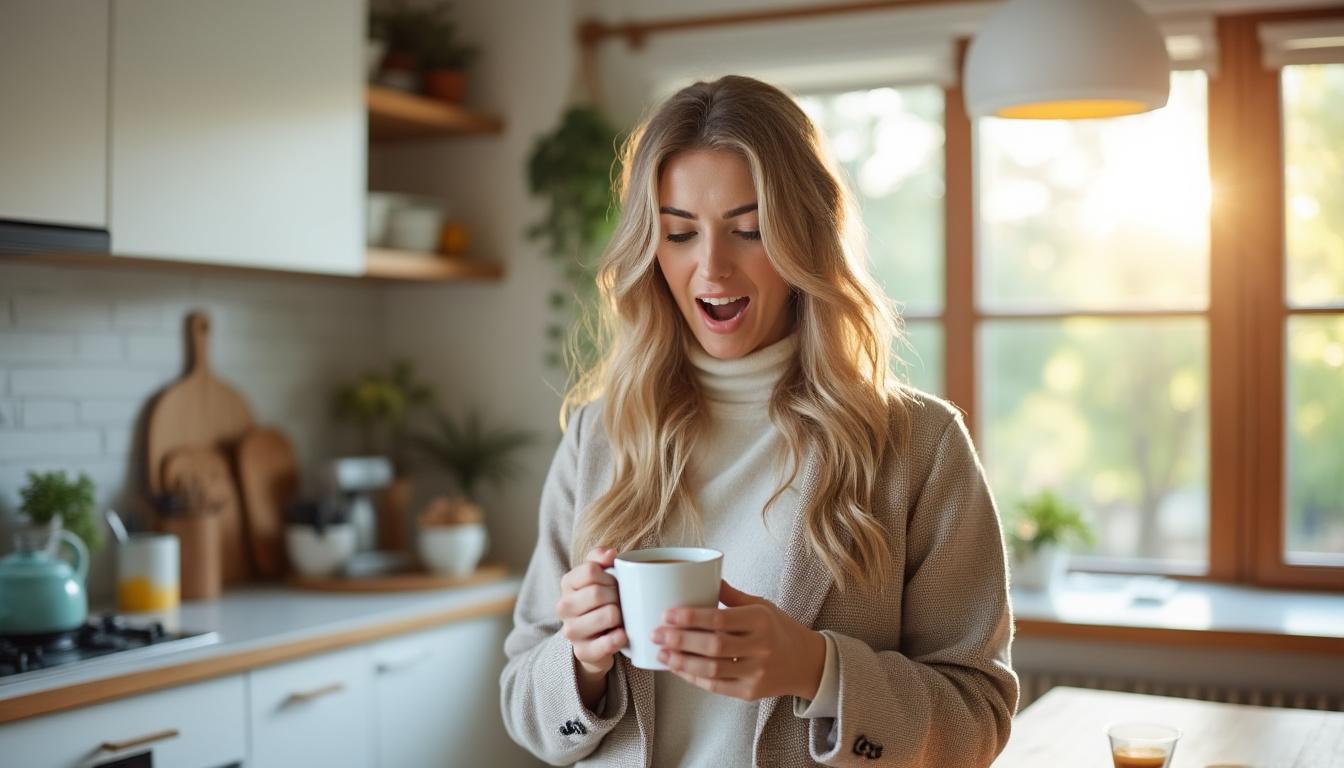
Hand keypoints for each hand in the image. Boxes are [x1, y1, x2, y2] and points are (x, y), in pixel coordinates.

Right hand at [556, 547, 626, 677]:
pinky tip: (622, 634)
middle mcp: (564, 607)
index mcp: (567, 583)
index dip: (610, 576)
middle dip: (617, 596)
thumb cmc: (599, 601)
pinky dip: (619, 637)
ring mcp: (571, 631)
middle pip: (598, 593)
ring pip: (607, 615)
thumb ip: (600, 557)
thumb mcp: (598, 575)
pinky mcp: (583, 651)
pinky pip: (607, 642)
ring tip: (619, 618)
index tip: (614, 583)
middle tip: (620, 602)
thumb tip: (611, 553)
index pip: (591, 571)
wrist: (594, 638)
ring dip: (620, 616)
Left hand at [652, 580, 825, 701]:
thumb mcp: (762, 605)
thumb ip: (732, 595)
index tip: (667, 614)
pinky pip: (716, 687)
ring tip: (661, 652)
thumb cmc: (778, 629)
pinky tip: (677, 668)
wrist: (806, 662)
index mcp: (760, 620)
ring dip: (681, 662)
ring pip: (711, 670)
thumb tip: (704, 576)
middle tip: (656, 633)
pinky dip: (693, 678)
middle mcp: (760, 647)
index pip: (720, 619)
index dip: (690, 618)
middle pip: (713, 646)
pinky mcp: (750, 692)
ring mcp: (756, 673)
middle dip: (680, 640)